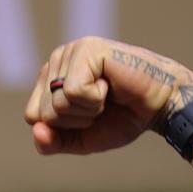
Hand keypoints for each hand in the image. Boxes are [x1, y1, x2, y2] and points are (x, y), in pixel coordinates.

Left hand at [23, 37, 192, 155]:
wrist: (160, 108)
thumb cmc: (122, 119)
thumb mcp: (80, 139)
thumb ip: (52, 142)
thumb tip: (36, 130)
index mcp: (50, 79)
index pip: (32, 116)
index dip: (62, 128)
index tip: (88, 115)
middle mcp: (57, 60)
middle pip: (42, 112)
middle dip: (75, 120)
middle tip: (100, 106)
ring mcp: (70, 52)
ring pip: (57, 103)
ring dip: (88, 110)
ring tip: (106, 94)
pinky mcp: (86, 49)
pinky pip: (73, 92)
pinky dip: (95, 99)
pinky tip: (111, 85)